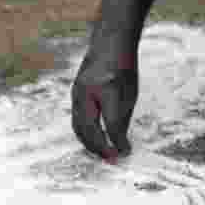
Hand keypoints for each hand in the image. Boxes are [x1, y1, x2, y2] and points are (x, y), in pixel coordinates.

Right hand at [71, 47, 137, 161]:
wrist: (109, 44)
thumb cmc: (123, 66)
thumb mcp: (131, 92)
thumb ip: (123, 117)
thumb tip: (120, 143)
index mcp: (107, 87)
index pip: (111, 123)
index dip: (117, 142)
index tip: (124, 153)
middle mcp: (88, 90)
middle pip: (89, 128)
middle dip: (99, 148)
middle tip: (111, 160)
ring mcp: (77, 92)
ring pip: (79, 126)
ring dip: (89, 143)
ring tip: (102, 154)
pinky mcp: (74, 95)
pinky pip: (76, 119)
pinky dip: (84, 133)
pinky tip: (93, 141)